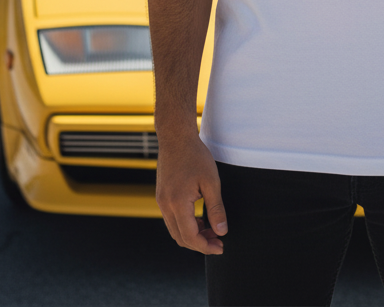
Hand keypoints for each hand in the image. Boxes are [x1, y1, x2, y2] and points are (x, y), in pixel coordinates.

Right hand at [155, 129, 227, 254]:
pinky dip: (185, 224)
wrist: (175, 137)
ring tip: (211, 230)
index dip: (205, 246)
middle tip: (218, 241)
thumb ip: (216, 208)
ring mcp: (161, 201)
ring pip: (175, 230)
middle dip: (200, 243)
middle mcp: (165, 206)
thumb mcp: (211, 182)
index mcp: (177, 203)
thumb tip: (222, 231)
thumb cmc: (195, 156)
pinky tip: (200, 218)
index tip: (221, 247)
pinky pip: (172, 219)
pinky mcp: (162, 196)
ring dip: (192, 234)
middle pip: (180, 237)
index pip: (190, 236)